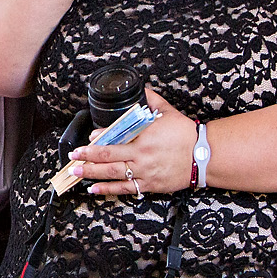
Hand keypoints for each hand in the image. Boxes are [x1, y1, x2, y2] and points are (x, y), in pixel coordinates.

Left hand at [68, 86, 196, 194]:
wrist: (203, 155)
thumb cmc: (185, 133)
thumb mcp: (167, 111)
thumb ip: (150, 99)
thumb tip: (140, 88)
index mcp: (143, 137)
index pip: (115, 138)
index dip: (98, 140)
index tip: (89, 139)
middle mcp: (141, 156)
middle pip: (108, 158)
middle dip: (87, 157)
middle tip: (73, 157)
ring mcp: (145, 172)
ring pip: (113, 174)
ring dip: (92, 173)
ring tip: (76, 172)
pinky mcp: (150, 185)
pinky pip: (125, 189)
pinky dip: (108, 189)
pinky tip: (95, 189)